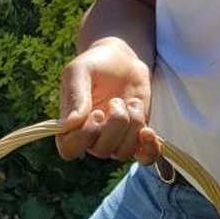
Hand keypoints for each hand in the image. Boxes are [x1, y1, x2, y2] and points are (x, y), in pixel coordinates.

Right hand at [57, 38, 160, 162]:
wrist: (122, 60)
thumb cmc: (95, 64)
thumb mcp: (79, 71)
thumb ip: (75, 96)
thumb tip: (70, 124)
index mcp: (70, 125)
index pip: (69, 149)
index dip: (84, 137)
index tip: (97, 113)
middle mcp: (90, 137)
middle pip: (101, 150)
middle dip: (115, 124)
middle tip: (116, 100)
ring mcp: (114, 139)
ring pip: (123, 152)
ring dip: (133, 125)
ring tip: (131, 102)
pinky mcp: (136, 137)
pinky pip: (144, 157)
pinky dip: (150, 149)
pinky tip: (148, 132)